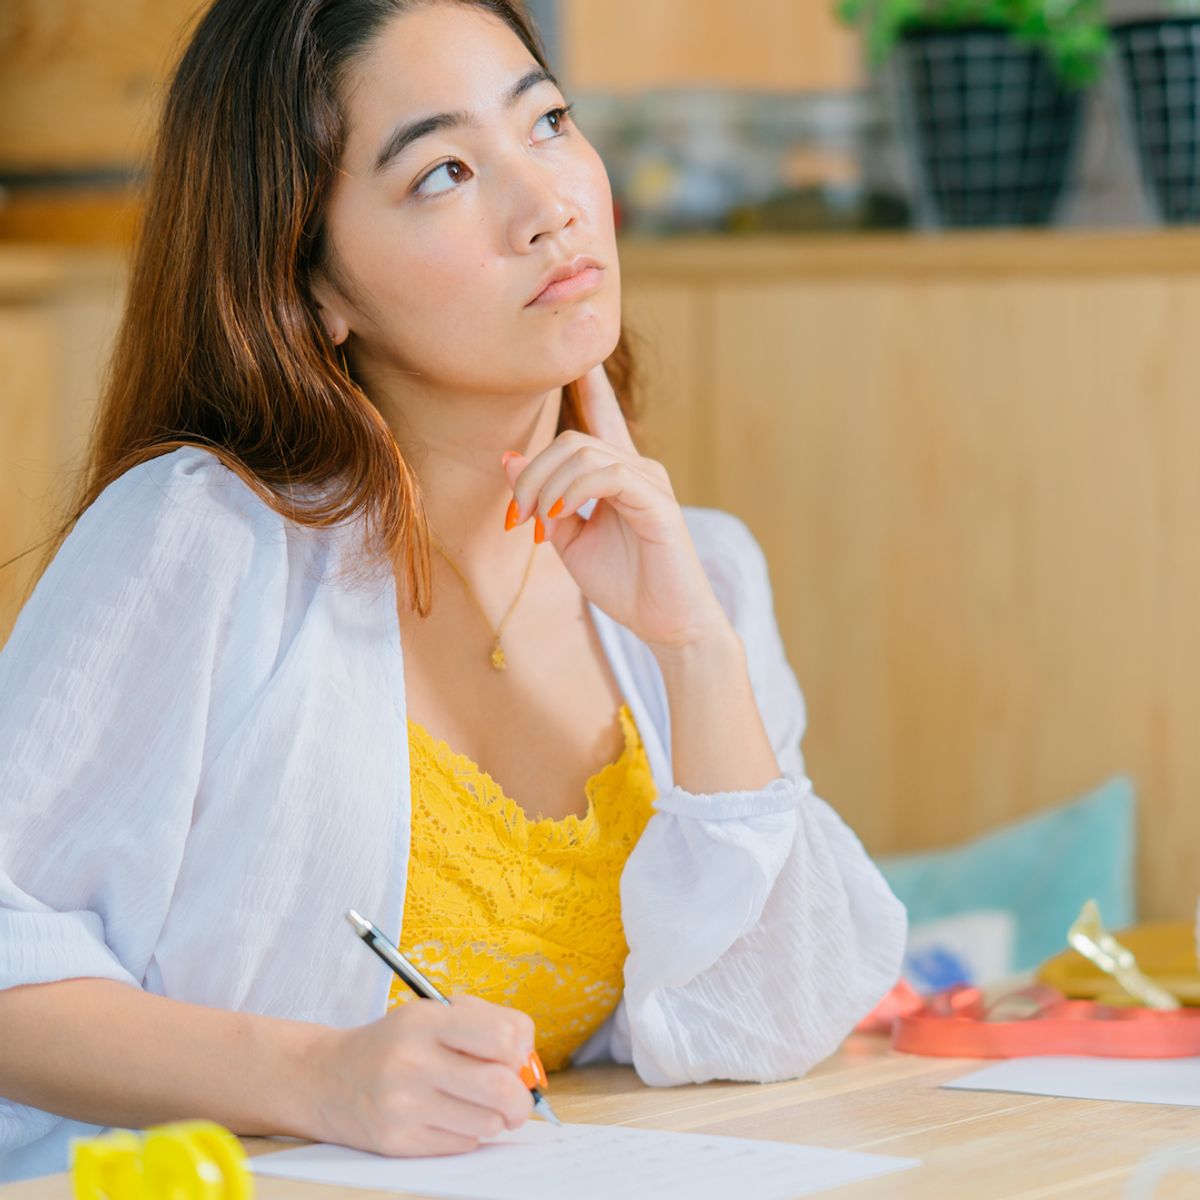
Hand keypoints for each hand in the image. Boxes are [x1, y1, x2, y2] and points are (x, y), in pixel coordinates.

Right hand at [310, 996, 534, 1155]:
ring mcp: (404, 1106)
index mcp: (426, 1020)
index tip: (514, 1057)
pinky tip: (449, 1118)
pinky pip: (462, 1145)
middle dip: (521, 1098)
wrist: (326, 1078)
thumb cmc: (395, 1042)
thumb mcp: (431, 1013)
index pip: (504, 1035)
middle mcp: (414, 1062)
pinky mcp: (398, 1142)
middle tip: (516, 1099)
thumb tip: (527, 1062)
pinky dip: (468, 1134)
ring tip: (477, 1105)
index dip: (520, 1049)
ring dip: (494, 1119)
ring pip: (487, 1123)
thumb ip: (484, 1026)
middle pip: (501, 1087)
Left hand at [503, 364, 730, 651]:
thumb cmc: (625, 585)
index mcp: (618, 474)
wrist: (667, 625)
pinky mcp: (657, 502)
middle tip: (519, 516)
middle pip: (571, 439)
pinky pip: (606, 475)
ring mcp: (650, 482)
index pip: (600, 414)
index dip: (587, 381)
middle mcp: (638, 468)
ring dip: (545, 486)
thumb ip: (543, 500)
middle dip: (532, 473)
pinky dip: (572, 492)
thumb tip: (509, 460)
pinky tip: (560, 514)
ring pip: (583, 453)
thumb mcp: (569, 541)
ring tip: (537, 521)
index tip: (574, 352)